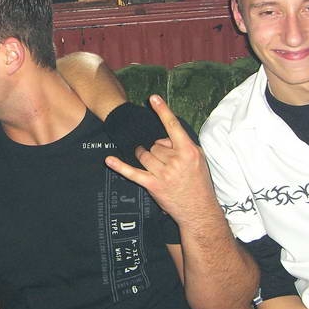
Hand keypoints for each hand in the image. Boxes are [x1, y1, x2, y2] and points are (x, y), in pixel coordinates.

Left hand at [104, 95, 218, 225]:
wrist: (199, 210)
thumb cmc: (199, 182)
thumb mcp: (198, 159)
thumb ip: (182, 145)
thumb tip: (163, 138)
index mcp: (189, 151)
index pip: (173, 126)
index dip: (162, 111)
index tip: (152, 98)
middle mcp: (176, 161)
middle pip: (155, 144)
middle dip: (158, 151)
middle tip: (169, 164)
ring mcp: (164, 173)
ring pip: (144, 155)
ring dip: (145, 157)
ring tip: (156, 167)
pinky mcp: (153, 185)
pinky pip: (133, 173)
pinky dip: (119, 166)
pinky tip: (109, 160)